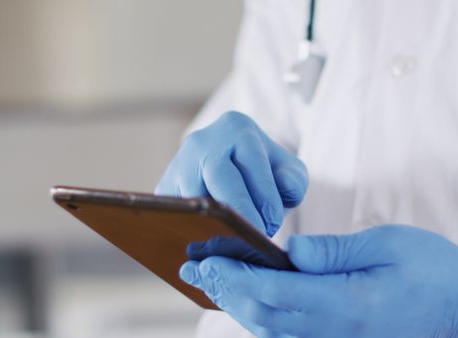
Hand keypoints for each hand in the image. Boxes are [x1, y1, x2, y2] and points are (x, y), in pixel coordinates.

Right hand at [155, 111, 307, 235]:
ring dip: (214, 224)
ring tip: (234, 246)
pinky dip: (191, 232)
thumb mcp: (288, 171)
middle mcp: (203, 141)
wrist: (234, 170)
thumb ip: (294, 181)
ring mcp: (178, 164)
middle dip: (239, 211)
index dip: (263, 195)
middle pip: (219, 177)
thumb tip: (282, 190)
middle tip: (254, 238)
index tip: (272, 224)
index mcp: (237, 128)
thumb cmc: (265, 174)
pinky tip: (209, 252)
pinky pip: (174, 213)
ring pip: (193, 197)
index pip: (251, 162)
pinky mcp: (164, 189)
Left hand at [179, 225, 457, 337]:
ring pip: (275, 332)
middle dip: (228, 292)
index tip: (210, 259)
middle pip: (266, 318)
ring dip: (241, 307)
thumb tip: (289, 252)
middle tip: (198, 269)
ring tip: (216, 282)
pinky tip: (252, 301)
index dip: (238, 277)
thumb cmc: (433, 268)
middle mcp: (340, 333)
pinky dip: (265, 320)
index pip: (277, 292)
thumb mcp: (387, 244)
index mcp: (350, 303)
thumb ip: (334, 250)